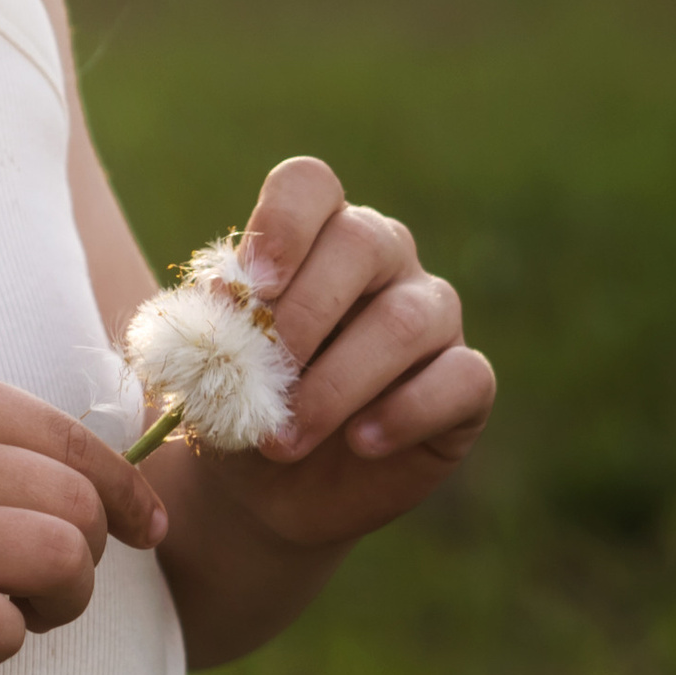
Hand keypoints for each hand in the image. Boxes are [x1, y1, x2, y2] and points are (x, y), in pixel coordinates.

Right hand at [0, 363, 168, 674]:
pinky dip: (0, 641)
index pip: (75, 443)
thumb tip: (79, 484)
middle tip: (43, 589)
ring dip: (54, 605)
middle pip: (78, 511)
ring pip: (59, 565)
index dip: (125, 495)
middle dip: (84, 560)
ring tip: (11, 613)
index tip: (142, 532)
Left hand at [218, 156, 493, 549]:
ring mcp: (433, 314)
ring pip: (408, 319)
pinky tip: (360, 443)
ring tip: (284, 438)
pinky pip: (462, 378)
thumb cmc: (236, 403)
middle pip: (361, 242)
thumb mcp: (209, 363)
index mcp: (315, 233)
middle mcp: (384, 257)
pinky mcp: (466, 382)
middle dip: (303, 314)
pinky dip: (406, 413)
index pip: (310, 184)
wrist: (269, 490)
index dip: (282, 223)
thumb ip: (215, 325)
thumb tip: (223, 299)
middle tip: (260, 378)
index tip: (250, 284)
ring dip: (337, 384)